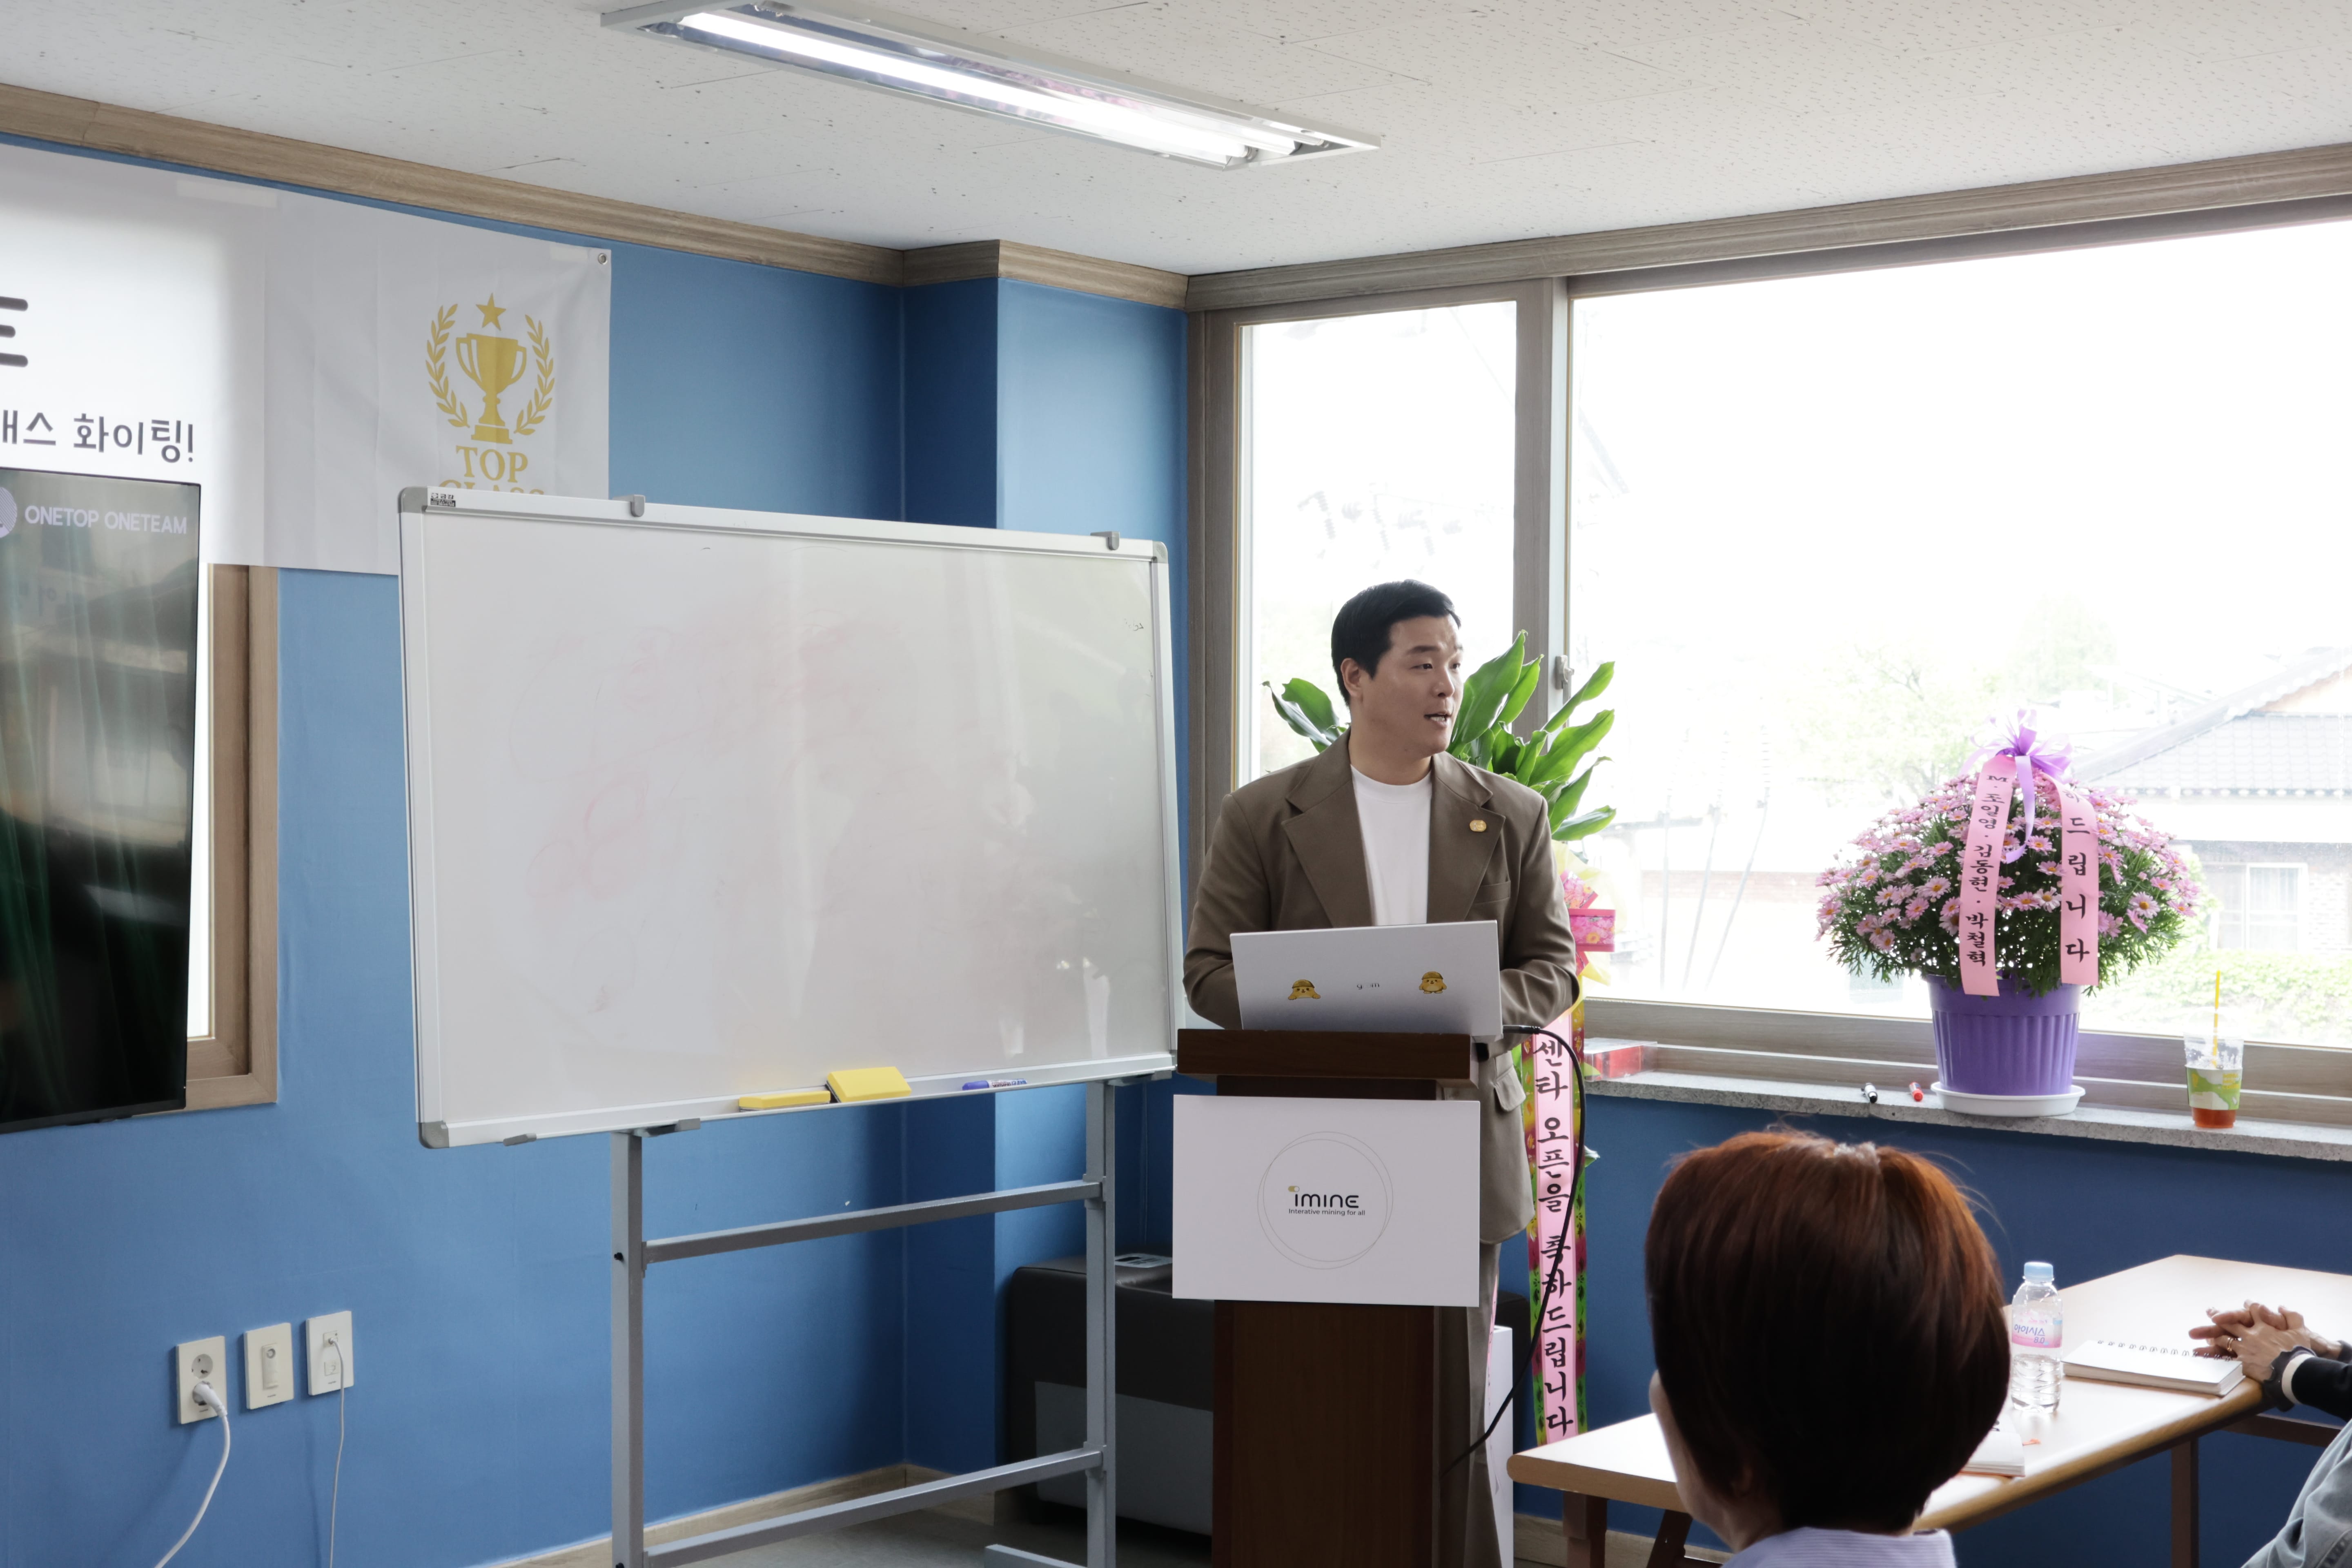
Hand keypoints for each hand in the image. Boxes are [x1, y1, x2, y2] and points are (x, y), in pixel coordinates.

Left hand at [2191, 1301, 2338, 1380]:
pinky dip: (2212, 1354)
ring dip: (2213, 1335)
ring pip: (2223, 1338)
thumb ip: (2292, 1316)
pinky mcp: (2241, 1363)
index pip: (2253, 1310)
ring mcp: (2244, 1348)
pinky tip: (2202, 1353)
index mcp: (2264, 1326)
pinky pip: (2223, 1357)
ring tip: (2204, 1334)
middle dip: (2220, 1316)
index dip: (2249, 1306)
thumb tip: (2281, 1306)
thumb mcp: (2300, 1331)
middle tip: (2210, 1313)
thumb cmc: (2299, 1352)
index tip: (2245, 1303)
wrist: (2294, 1372)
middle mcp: (2251, 1334)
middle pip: (2231, 1321)